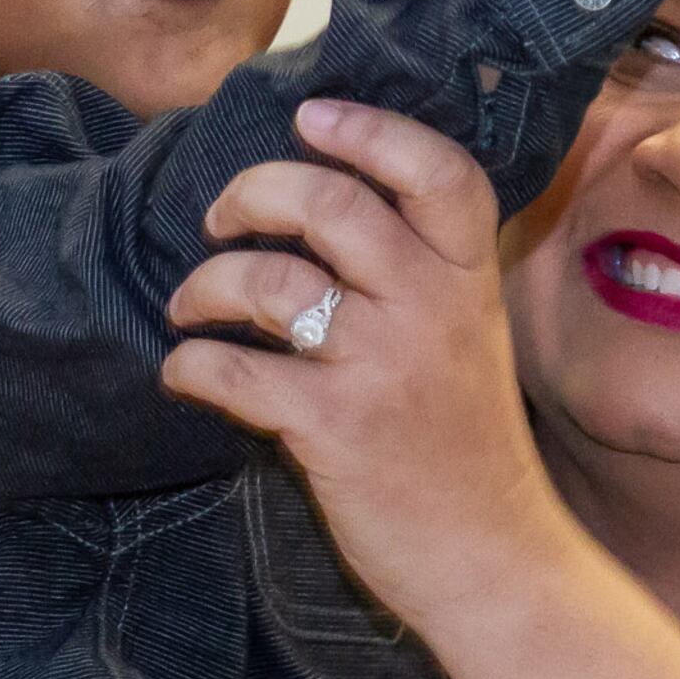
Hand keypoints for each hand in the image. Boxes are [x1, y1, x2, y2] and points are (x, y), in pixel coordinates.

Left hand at [158, 100, 577, 622]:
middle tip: (223, 218)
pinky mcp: (334, 428)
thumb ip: (425, 275)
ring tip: (191, 306)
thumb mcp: (472, 341)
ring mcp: (382, 367)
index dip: (370, 131)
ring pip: (269, 280)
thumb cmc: (469, 449)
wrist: (493, 559)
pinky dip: (190, 365)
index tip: (311, 119)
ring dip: (206, 284)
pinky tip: (186, 372)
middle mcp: (432, 310)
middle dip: (253, 194)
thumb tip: (331, 204)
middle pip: (330, 204)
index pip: (439, 172)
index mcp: (471, 281)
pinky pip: (234, 369)